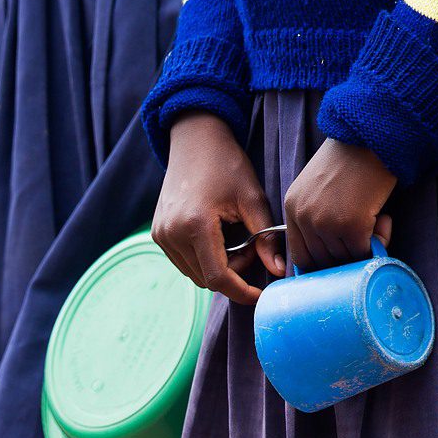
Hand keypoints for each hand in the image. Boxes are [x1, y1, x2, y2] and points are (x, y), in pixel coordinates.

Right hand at [152, 112, 284, 303]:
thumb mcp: (253, 199)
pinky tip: (217, 236)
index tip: (262, 295)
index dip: (241, 292)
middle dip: (233, 273)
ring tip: (234, 238)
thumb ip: (265, 239)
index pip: (217, 278)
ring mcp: (161, 235)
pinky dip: (204, 259)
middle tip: (251, 246)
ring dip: (218, 267)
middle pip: (206, 278)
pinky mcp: (158, 234)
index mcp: (195, 224)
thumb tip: (279, 272)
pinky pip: (184, 262)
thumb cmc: (227, 165)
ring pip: (195, 274)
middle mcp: (171, 234)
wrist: (195, 141)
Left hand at [283, 139, 395, 272]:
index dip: (321, 263)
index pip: (299, 254)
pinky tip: (384, 219)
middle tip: (367, 236)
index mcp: (293, 207)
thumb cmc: (352, 158)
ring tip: (378, 222)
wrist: (372, 135)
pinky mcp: (350, 226)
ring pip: (344, 259)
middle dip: (346, 256)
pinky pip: (363, 252)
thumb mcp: (318, 186)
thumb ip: (316, 215)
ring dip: (364, 248)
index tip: (340, 260)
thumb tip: (332, 252)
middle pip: (322, 261)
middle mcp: (304, 217)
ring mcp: (325, 223)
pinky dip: (379, 242)